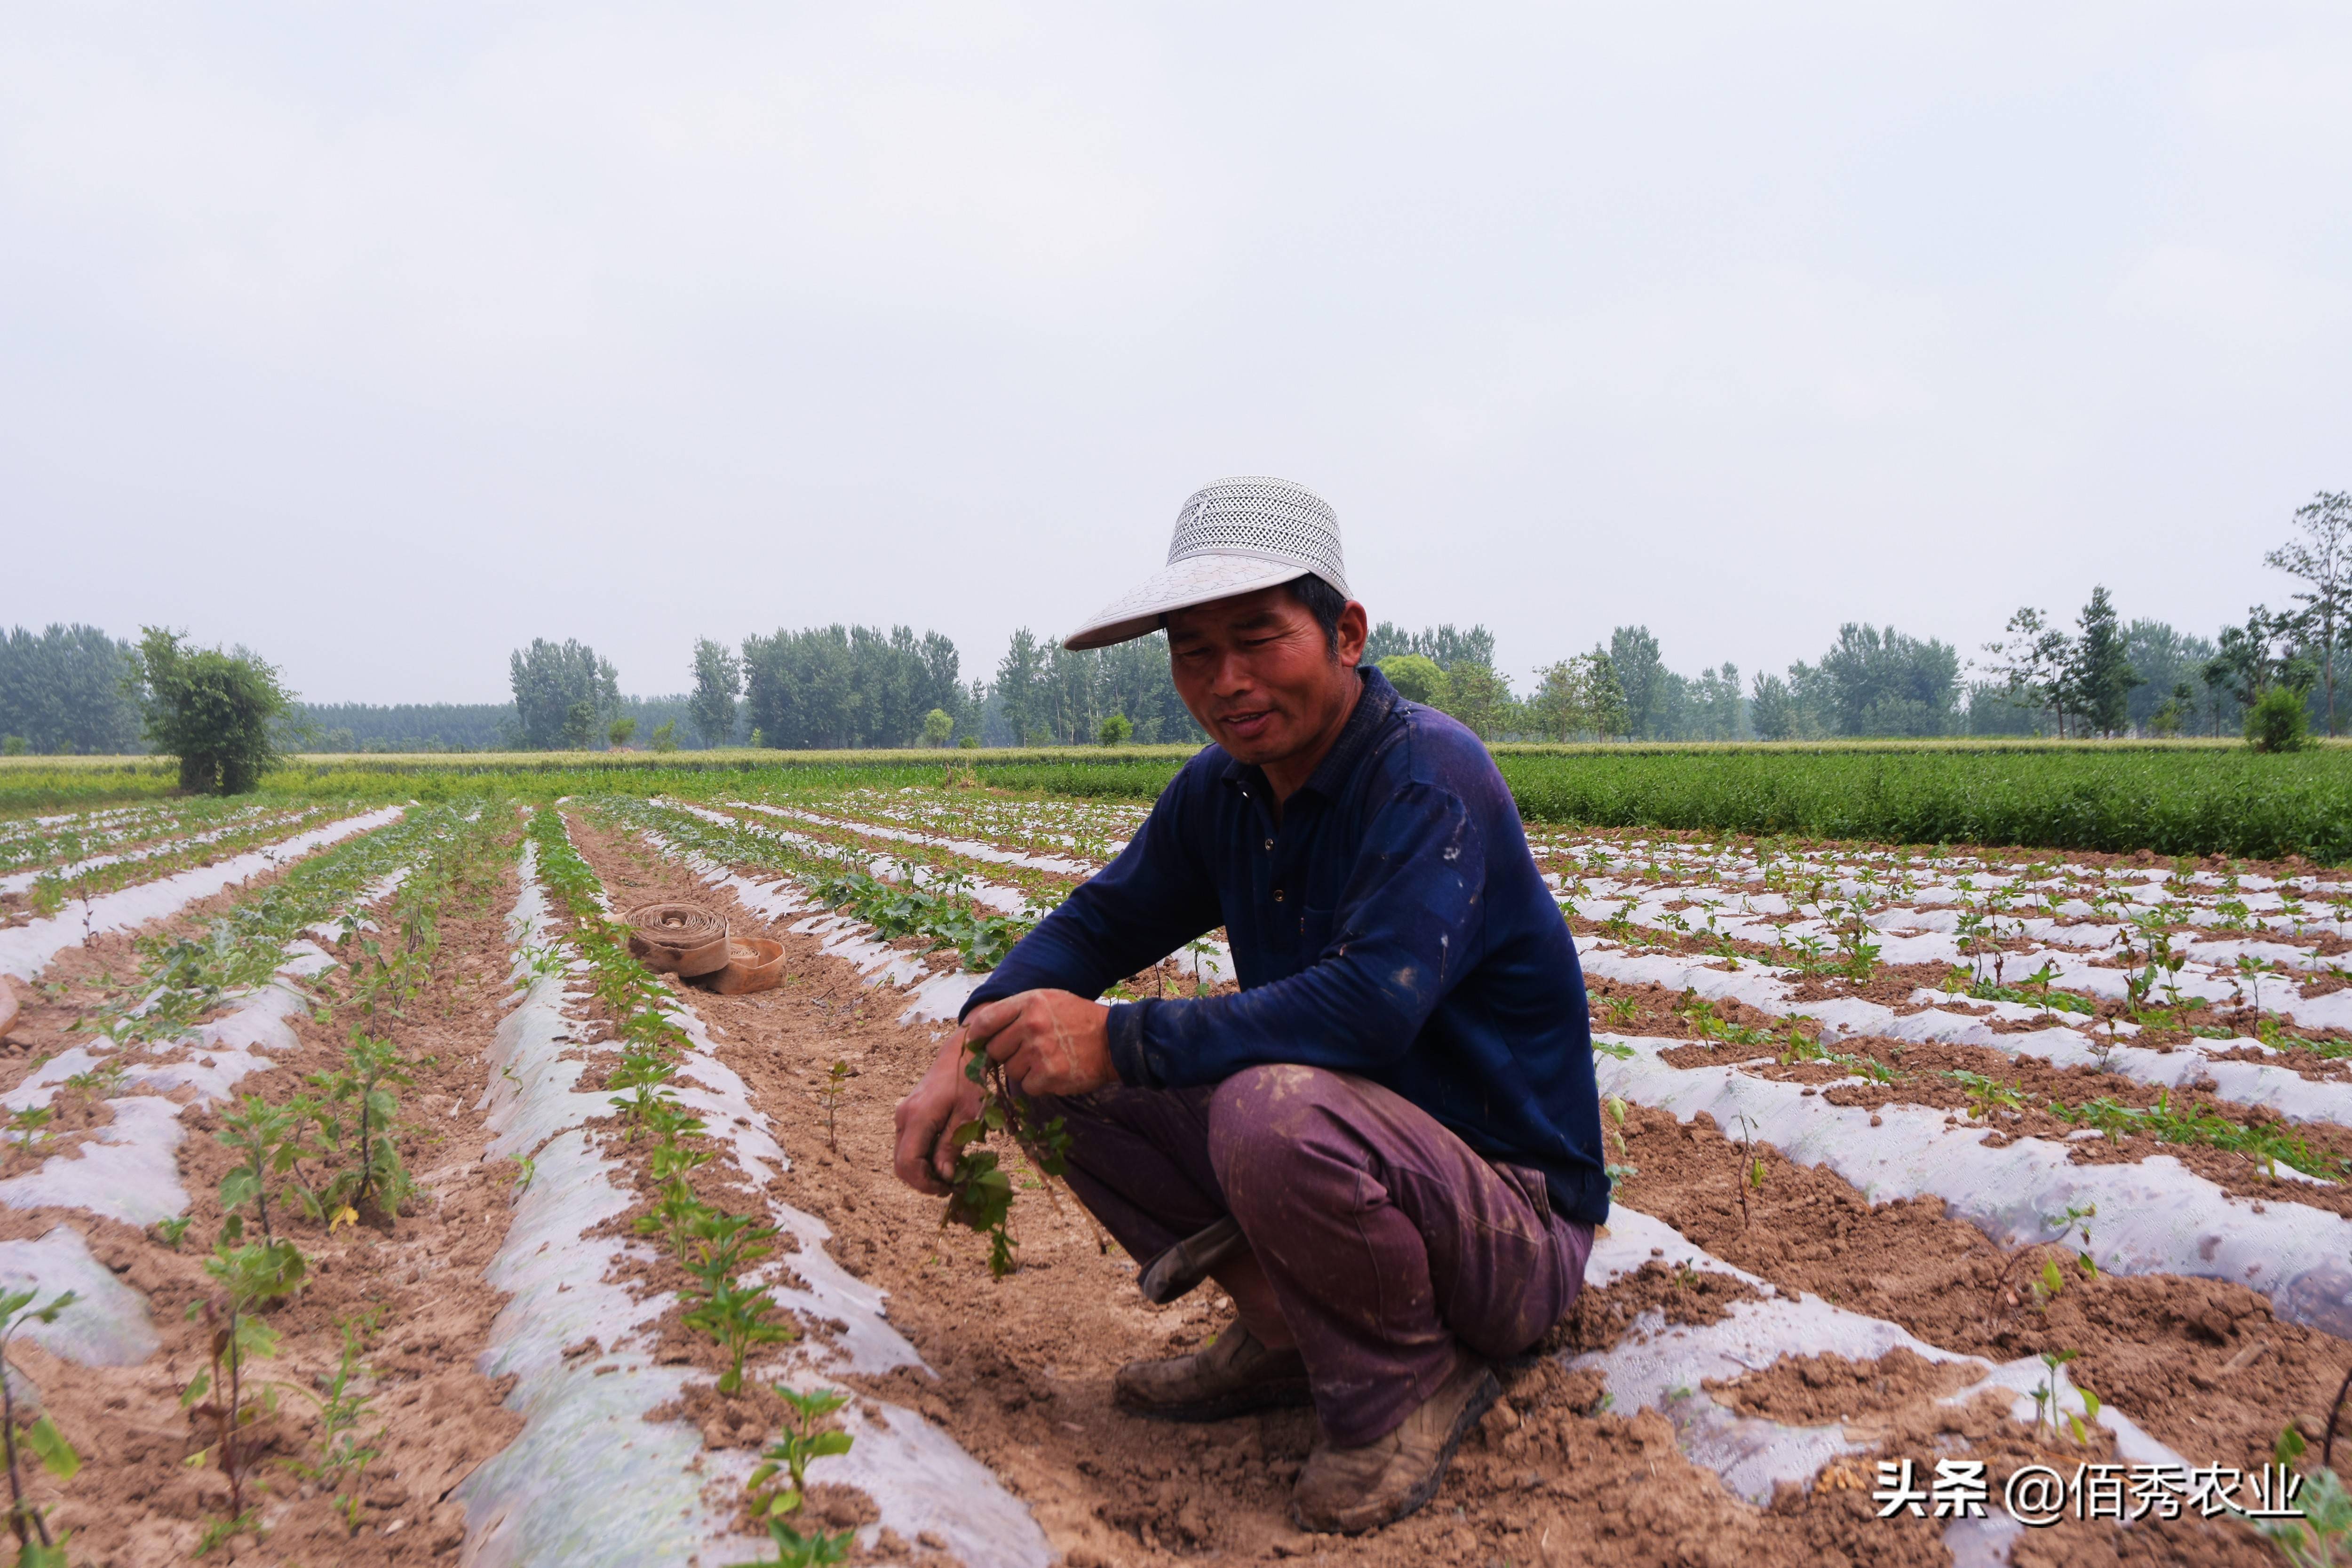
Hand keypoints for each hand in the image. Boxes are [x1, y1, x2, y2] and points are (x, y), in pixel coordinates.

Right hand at [891, 1034, 985, 1195]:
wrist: (962, 1053)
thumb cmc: (969, 1081)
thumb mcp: (968, 1115)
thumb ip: (952, 1146)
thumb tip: (943, 1176)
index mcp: (917, 1118)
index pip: (908, 1164)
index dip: (925, 1183)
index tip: (948, 1188)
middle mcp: (903, 1118)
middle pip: (901, 1164)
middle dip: (922, 1180)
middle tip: (949, 1185)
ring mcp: (903, 1115)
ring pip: (903, 1155)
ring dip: (922, 1170)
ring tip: (949, 1171)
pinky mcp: (908, 1114)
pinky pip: (908, 1144)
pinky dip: (921, 1156)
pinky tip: (942, 1155)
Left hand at [969, 988, 1114, 1097]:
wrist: (1113, 1041)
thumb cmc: (1077, 1019)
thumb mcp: (1047, 1000)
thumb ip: (1017, 1011)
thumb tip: (982, 1031)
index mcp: (1029, 1003)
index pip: (986, 1021)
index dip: (977, 1035)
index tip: (978, 1043)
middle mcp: (1031, 1025)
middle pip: (995, 1050)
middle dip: (1006, 1054)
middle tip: (1026, 1052)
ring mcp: (1039, 1052)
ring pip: (1010, 1070)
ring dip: (1024, 1070)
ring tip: (1046, 1060)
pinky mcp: (1049, 1076)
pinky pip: (1027, 1086)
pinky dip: (1038, 1084)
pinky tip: (1054, 1072)